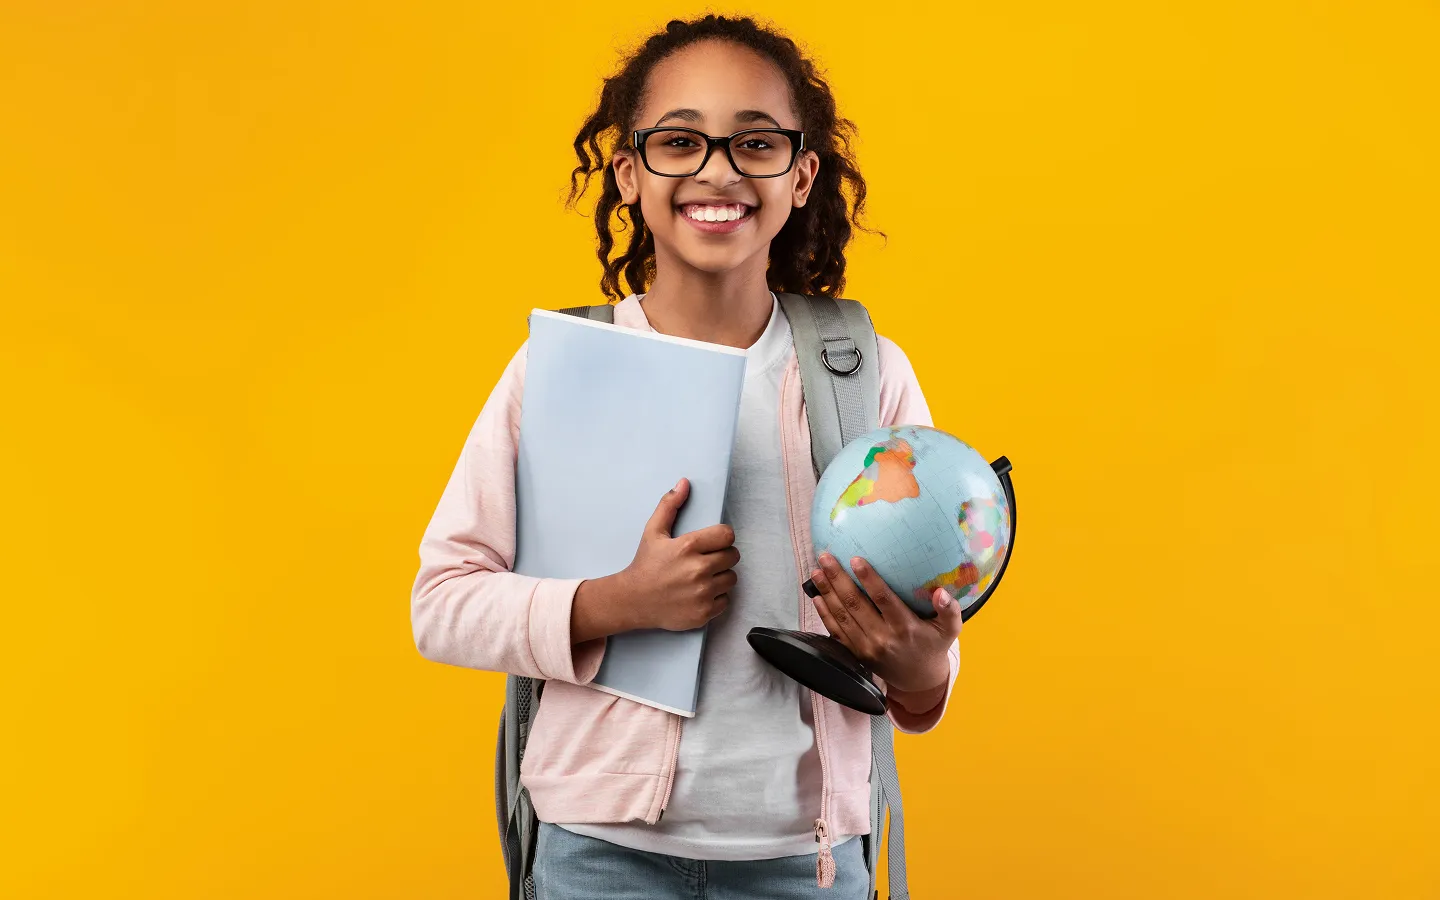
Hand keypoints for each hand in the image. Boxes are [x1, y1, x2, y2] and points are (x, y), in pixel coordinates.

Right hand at [578, 478, 736, 636]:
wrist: (633, 600)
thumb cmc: (645, 564)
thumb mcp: (653, 532)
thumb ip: (669, 505)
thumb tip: (684, 483)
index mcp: (688, 547)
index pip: (727, 535)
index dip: (722, 537)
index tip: (713, 542)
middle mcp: (697, 570)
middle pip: (733, 556)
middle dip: (722, 556)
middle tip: (706, 559)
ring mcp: (702, 593)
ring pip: (731, 578)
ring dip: (721, 576)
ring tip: (704, 576)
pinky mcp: (703, 612)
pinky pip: (726, 600)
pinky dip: (716, 597)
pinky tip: (701, 593)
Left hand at [805, 552, 959, 694]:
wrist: (918, 680)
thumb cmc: (933, 646)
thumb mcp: (949, 630)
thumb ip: (950, 610)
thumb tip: (941, 593)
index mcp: (905, 627)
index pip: (883, 600)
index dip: (869, 579)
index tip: (855, 559)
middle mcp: (882, 637)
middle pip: (855, 605)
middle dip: (838, 579)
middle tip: (826, 557)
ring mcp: (866, 647)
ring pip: (842, 617)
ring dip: (826, 592)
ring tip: (817, 571)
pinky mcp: (855, 654)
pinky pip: (836, 632)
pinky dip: (824, 614)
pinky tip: (817, 596)